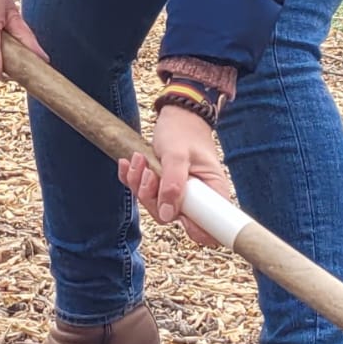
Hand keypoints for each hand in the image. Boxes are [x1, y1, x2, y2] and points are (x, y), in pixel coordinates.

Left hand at [118, 105, 233, 247]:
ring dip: (141, 185)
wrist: (178, 114)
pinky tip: (129, 164)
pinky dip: (134, 180)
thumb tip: (169, 215)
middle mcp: (198, 198)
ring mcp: (181, 194)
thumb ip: (173, 184)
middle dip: (153, 198)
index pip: (211, 229)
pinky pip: (146, 194)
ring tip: (139, 161)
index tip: (175, 212)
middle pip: (173, 218)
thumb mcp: (176, 154)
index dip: (193, 229)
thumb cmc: (183, 130)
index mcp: (213, 193)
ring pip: (157, 207)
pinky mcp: (165, 187)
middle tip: (149, 173)